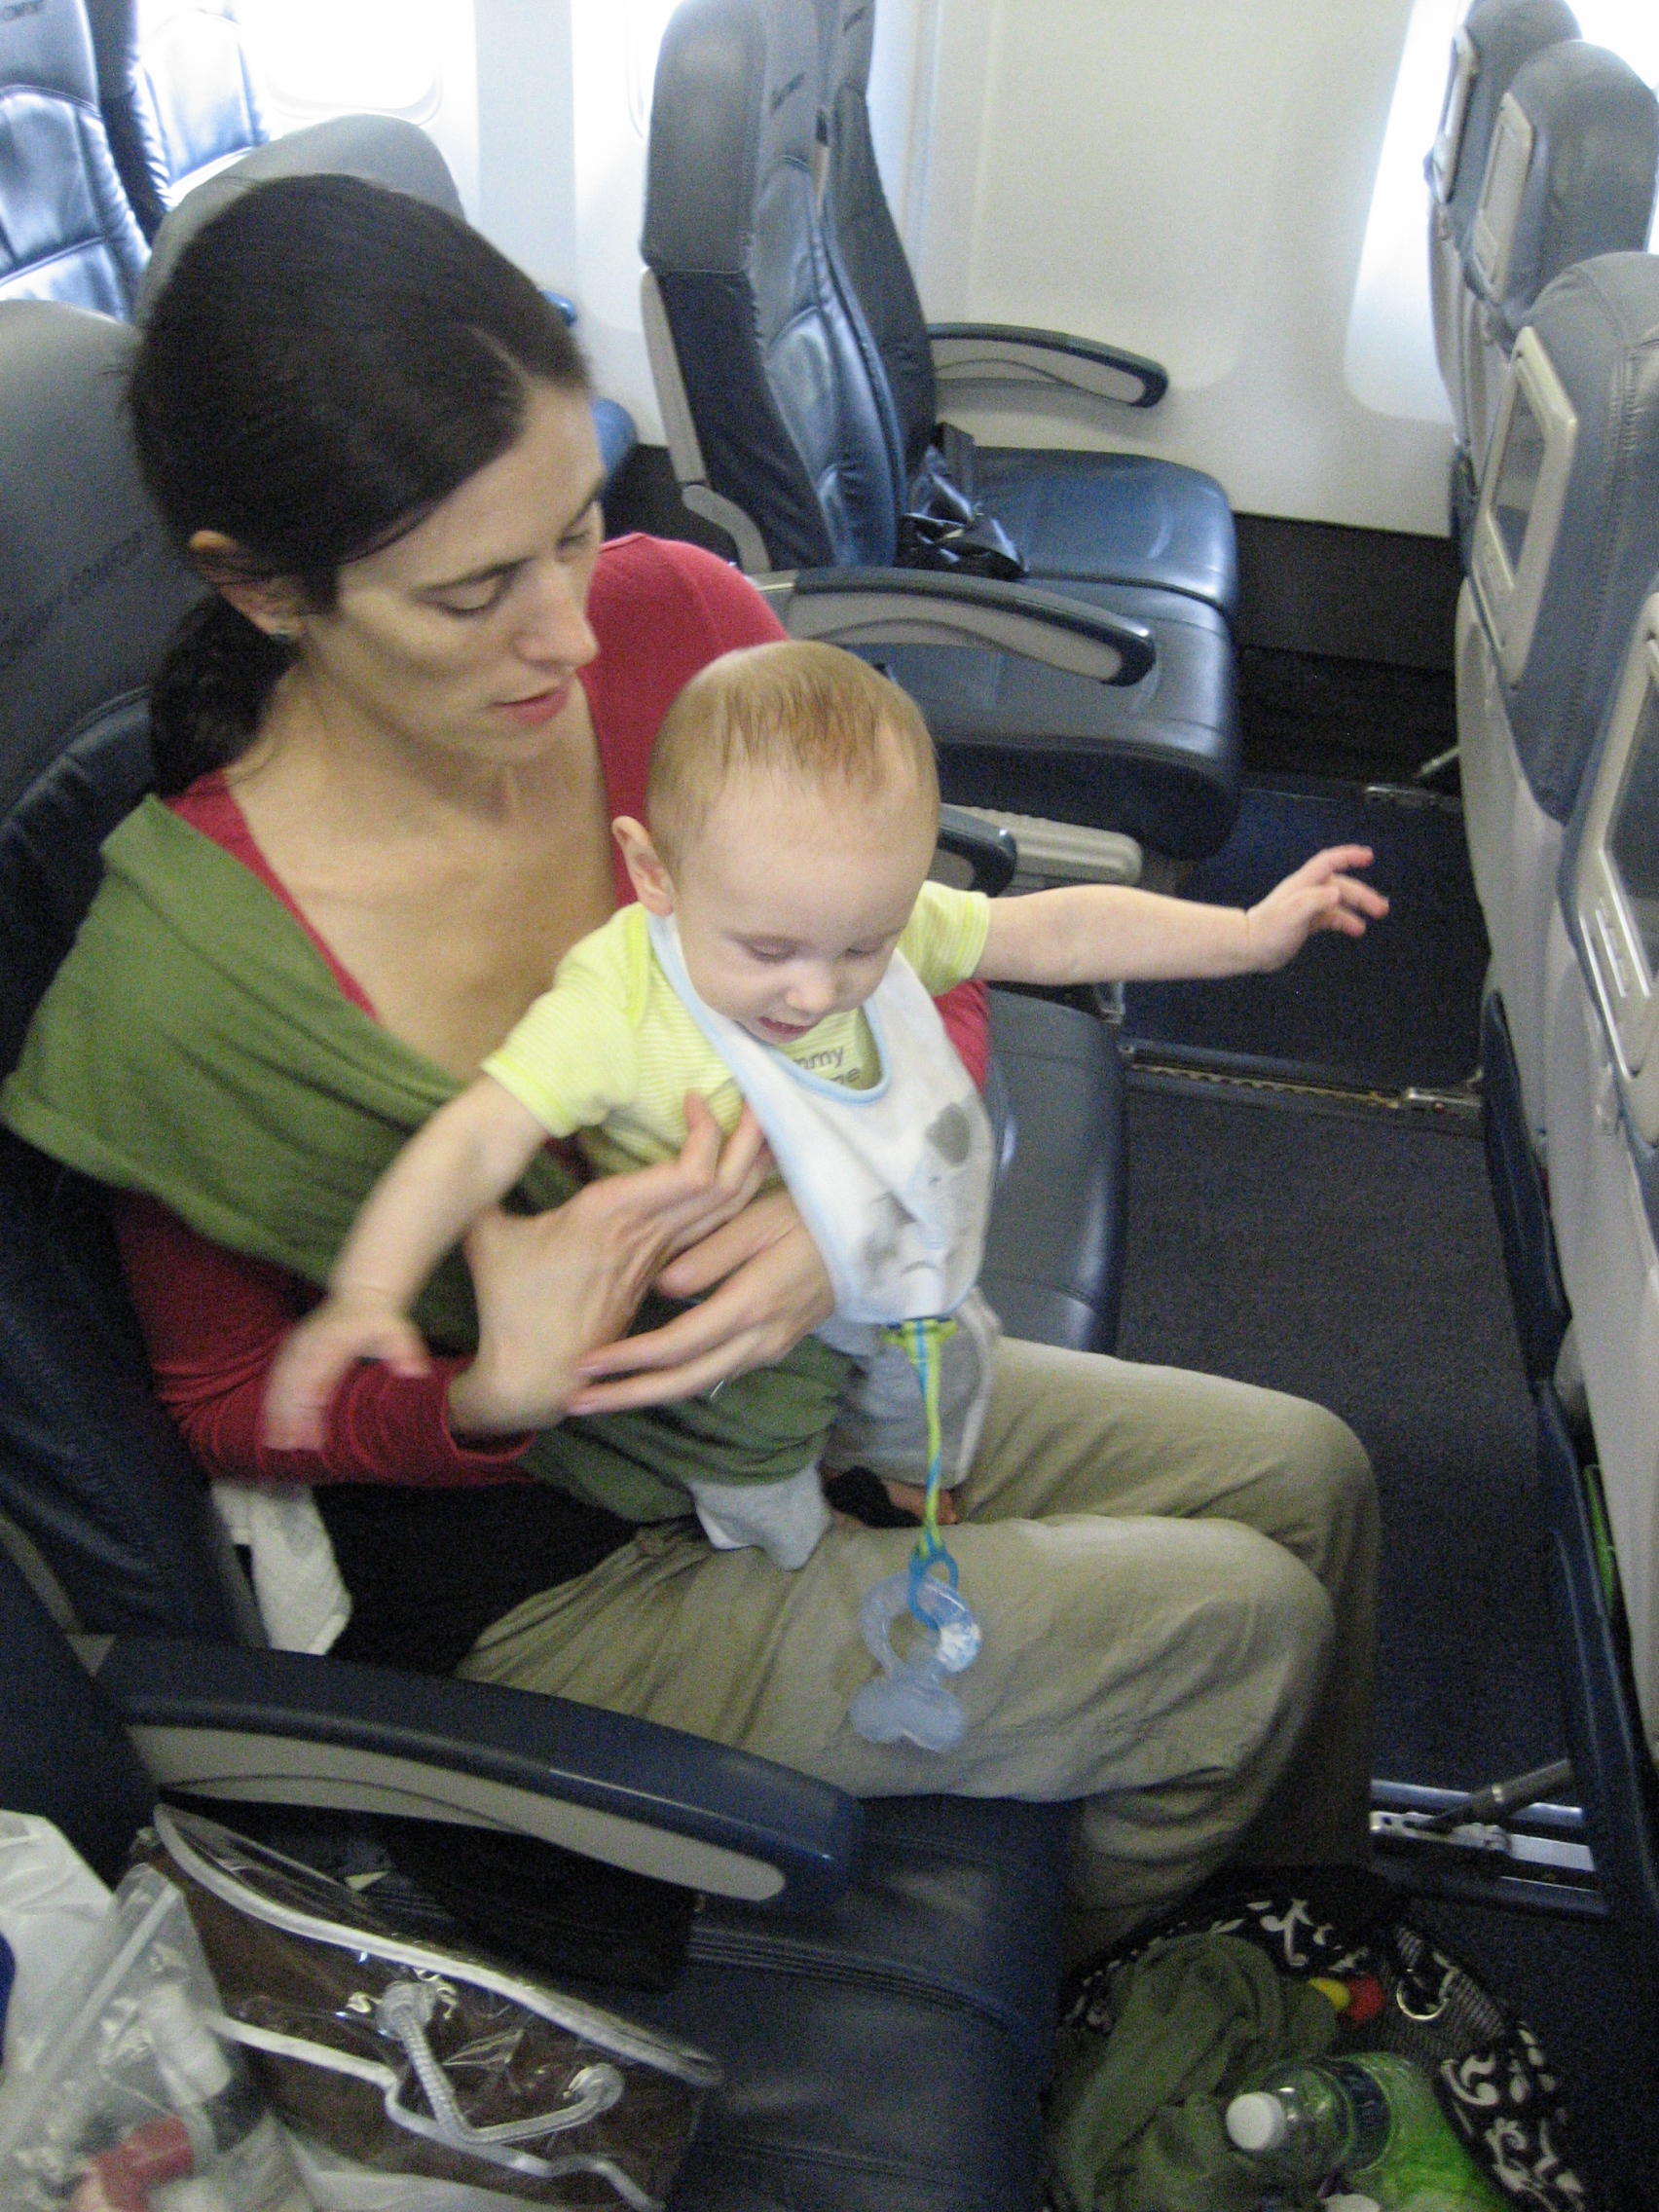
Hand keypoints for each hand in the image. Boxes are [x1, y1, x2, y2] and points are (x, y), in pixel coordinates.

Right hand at [264, 1296, 429, 1451]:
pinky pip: (277, 1376)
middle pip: (294, 1382)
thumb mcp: (398, 1331)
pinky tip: (272, 1422)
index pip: (318, 1375)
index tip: (311, 1429)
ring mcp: (298, 1344)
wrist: (361, 1297)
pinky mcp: (292, 1348)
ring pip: (281, 1381)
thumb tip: (415, 1372)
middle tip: (290, 1445)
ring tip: (276, 1441)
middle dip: (289, 1415)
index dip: (311, 1404)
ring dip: (276, 1411)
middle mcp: (310, 1342)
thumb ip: (406, 1351)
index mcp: (333, 1340)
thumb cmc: (381, 1320)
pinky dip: (273, 1399)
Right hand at [446, 1096, 772, 1436]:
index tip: (693, 1096)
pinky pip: (714, 1228)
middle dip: (749, 1138)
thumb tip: (466, 1146)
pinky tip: (739, 1172)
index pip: (692, 1170)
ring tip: (758, 1124)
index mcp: (612, 1215)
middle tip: (755, 1095)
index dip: (708, 1129)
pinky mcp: (662, 1272)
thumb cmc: (510, 1306)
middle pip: (726, 1184)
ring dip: (749, 1166)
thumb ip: (481, 1189)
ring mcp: (661, 1256)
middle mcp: (647, 1234)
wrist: (536, 1377)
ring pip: (729, 1208)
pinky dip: (733, 1195)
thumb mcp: (484, 1238)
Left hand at [564, 1185, 835, 1413]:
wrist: (868, 1234)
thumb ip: (710, 1255)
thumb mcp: (758, 1220)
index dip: (631, 1358)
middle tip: (576, 1402)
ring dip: (649, 1395)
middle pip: (685, 1381)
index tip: (588, 1363)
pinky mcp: (774, 1345)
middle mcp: (760, 1338)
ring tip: (603, 1398)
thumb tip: (662, 1288)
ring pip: (701, 1384)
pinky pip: (718, 1373)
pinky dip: (678, 1382)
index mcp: (752, 1304)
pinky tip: (651, 1381)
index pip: (680, 1344)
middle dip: (628, 1396)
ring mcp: (770, 1347)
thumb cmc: (808, 1215)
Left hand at [1245, 845, 1388, 972]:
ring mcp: (1308, 907)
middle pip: (1340, 886)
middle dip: (1363, 894)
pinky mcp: (1307, 922)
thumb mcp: (1292, 914)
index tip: (1369, 856)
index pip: (1329, 862)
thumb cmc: (1269, 930)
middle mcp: (1307, 892)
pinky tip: (1357, 930)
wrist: (1249, 948)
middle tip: (1382, 908)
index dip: (1349, 856)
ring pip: (1339, 902)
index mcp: (1304, 884)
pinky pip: (1331, 917)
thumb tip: (1337, 893)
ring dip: (1358, 908)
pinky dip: (1346, 921)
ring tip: (1377, 916)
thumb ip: (1314, 901)